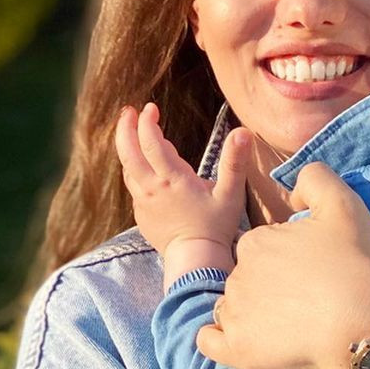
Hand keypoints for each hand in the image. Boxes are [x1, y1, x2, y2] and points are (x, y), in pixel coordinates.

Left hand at [116, 103, 248, 283]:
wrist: (195, 260)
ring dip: (127, 147)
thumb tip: (243, 132)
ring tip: (131, 132)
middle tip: (129, 112)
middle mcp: (151, 188)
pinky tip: (140, 164)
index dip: (148, 122)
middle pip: (128, 152)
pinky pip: (132, 185)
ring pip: (127, 168)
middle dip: (126, 128)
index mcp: (171, 179)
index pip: (151, 142)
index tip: (151, 108)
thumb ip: (235, 162)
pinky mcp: (141, 214)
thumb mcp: (230, 194)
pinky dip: (133, 168)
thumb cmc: (215, 227)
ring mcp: (143, 202)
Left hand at [196, 161, 369, 368]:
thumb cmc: (357, 265)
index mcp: (256, 242)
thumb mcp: (343, 204)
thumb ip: (315, 179)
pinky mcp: (236, 349)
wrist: (367, 325)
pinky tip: (246, 341)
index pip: (260, 249)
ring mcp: (234, 313)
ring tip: (289, 326)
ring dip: (251, 314)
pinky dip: (222, 341)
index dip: (283, 260)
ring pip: (232, 309)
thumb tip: (295, 188)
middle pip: (246, 279)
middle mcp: (237, 274)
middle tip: (304, 301)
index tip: (309, 272)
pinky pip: (210, 342)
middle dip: (268, 287)